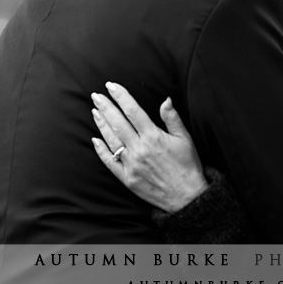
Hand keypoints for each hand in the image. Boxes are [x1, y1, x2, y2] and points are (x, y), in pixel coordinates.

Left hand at [90, 82, 207, 212]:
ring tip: (94, 111)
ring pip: (111, 140)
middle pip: (118, 123)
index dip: (121, 96)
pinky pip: (110, 162)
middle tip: (96, 95)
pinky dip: (101, 150)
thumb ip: (172, 118)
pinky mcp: (127, 178)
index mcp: (154, 137)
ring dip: (101, 124)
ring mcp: (131, 164)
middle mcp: (140, 149)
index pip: (133, 111)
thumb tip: (165, 99)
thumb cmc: (187, 166)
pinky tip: (95, 139)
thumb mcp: (184, 139)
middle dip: (105, 107)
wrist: (186, 197)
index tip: (111, 86)